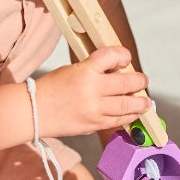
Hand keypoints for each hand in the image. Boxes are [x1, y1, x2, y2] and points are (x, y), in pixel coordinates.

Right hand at [34, 46, 151, 138]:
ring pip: (127, 105)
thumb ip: (94, 70)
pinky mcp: (93, 124)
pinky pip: (118, 121)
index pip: (112, 56)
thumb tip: (118, 73)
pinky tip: (134, 113)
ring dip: (140, 102)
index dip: (123, 55)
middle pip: (127, 83)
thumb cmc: (51, 89)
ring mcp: (95, 109)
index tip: (126, 57)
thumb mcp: (72, 70)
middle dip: (139, 81)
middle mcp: (93, 89)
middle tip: (143, 80)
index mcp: (85, 70)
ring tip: (145, 101)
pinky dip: (129, 116)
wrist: (33, 112)